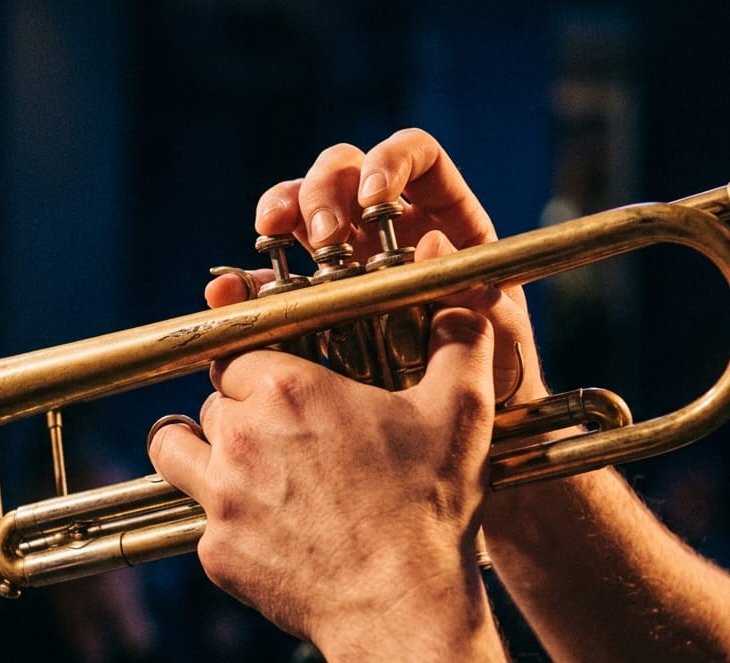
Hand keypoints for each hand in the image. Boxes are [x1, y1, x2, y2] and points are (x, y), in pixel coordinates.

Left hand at [147, 307, 496, 645]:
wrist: (401, 606)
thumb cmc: (428, 507)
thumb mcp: (459, 414)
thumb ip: (459, 346)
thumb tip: (466, 307)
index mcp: (286, 389)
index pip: (240, 356)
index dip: (261, 371)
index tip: (281, 388)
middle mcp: (240, 434)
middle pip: (213, 402)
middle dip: (239, 413)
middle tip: (277, 435)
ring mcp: (219, 495)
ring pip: (176, 450)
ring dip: (197, 451)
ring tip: (232, 464)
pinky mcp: (214, 550)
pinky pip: (201, 522)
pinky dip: (226, 523)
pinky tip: (268, 531)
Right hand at [208, 127, 549, 406]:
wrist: (469, 437)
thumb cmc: (498, 380)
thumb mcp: (498, 337)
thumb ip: (476, 293)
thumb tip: (431, 241)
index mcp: (444, 220)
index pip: (415, 158)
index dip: (389, 161)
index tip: (373, 198)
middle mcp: (389, 231)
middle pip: (345, 172)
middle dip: (325, 190)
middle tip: (322, 236)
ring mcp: (346, 261)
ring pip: (302, 208)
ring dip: (282, 210)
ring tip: (271, 236)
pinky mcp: (310, 301)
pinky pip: (271, 276)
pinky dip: (248, 277)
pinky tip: (231, 288)